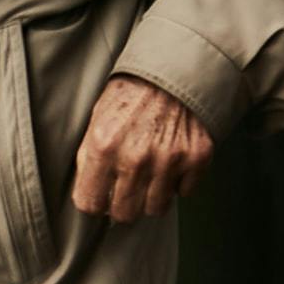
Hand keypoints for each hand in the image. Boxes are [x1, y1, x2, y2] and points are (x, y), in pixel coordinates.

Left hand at [71, 74, 213, 222]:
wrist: (174, 69)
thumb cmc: (132, 93)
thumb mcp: (97, 118)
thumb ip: (89, 157)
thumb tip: (87, 193)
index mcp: (104, 146)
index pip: (89, 204)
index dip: (94, 202)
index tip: (100, 197)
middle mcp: (136, 157)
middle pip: (124, 215)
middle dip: (122, 206)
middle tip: (126, 190)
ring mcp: (169, 160)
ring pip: (156, 209)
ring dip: (152, 197)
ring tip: (151, 175)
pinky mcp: (196, 158)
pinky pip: (184, 193)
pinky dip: (178, 183)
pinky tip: (172, 163)